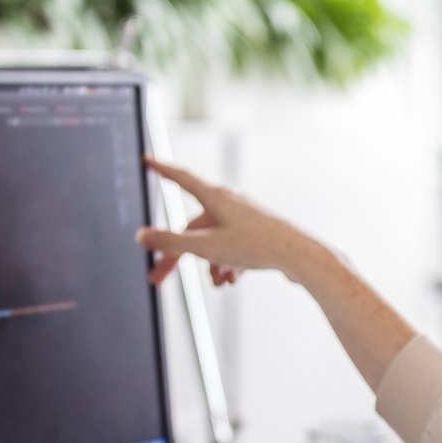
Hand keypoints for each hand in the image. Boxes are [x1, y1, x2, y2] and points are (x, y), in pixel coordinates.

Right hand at [138, 158, 326, 288]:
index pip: (181, 178)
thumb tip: (141, 236)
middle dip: (176, 254)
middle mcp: (229, 203)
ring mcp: (244, 218)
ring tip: (217, 282)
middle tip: (157, 278)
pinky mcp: (257, 233)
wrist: (299, 256)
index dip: (162, 170)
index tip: (148, 159)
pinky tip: (232, 280)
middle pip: (192, 226)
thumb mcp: (206, 248)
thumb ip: (171, 243)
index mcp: (215, 198)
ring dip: (208, 264)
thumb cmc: (256, 246)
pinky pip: (231, 247)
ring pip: (212, 241)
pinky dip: (227, 264)